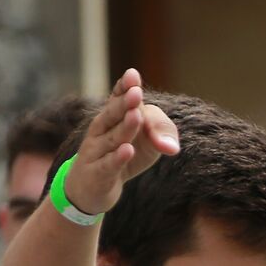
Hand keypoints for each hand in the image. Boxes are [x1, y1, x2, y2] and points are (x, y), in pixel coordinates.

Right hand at [63, 68, 179, 216]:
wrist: (92, 190)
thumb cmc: (122, 159)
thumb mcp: (148, 143)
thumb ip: (162, 134)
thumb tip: (172, 147)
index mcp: (112, 119)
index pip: (116, 99)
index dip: (123, 88)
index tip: (132, 75)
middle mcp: (100, 131)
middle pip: (112, 115)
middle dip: (125, 103)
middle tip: (137, 92)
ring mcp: (95, 152)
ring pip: (111, 138)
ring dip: (124, 127)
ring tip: (136, 115)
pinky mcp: (96, 175)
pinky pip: (107, 165)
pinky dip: (117, 158)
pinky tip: (128, 150)